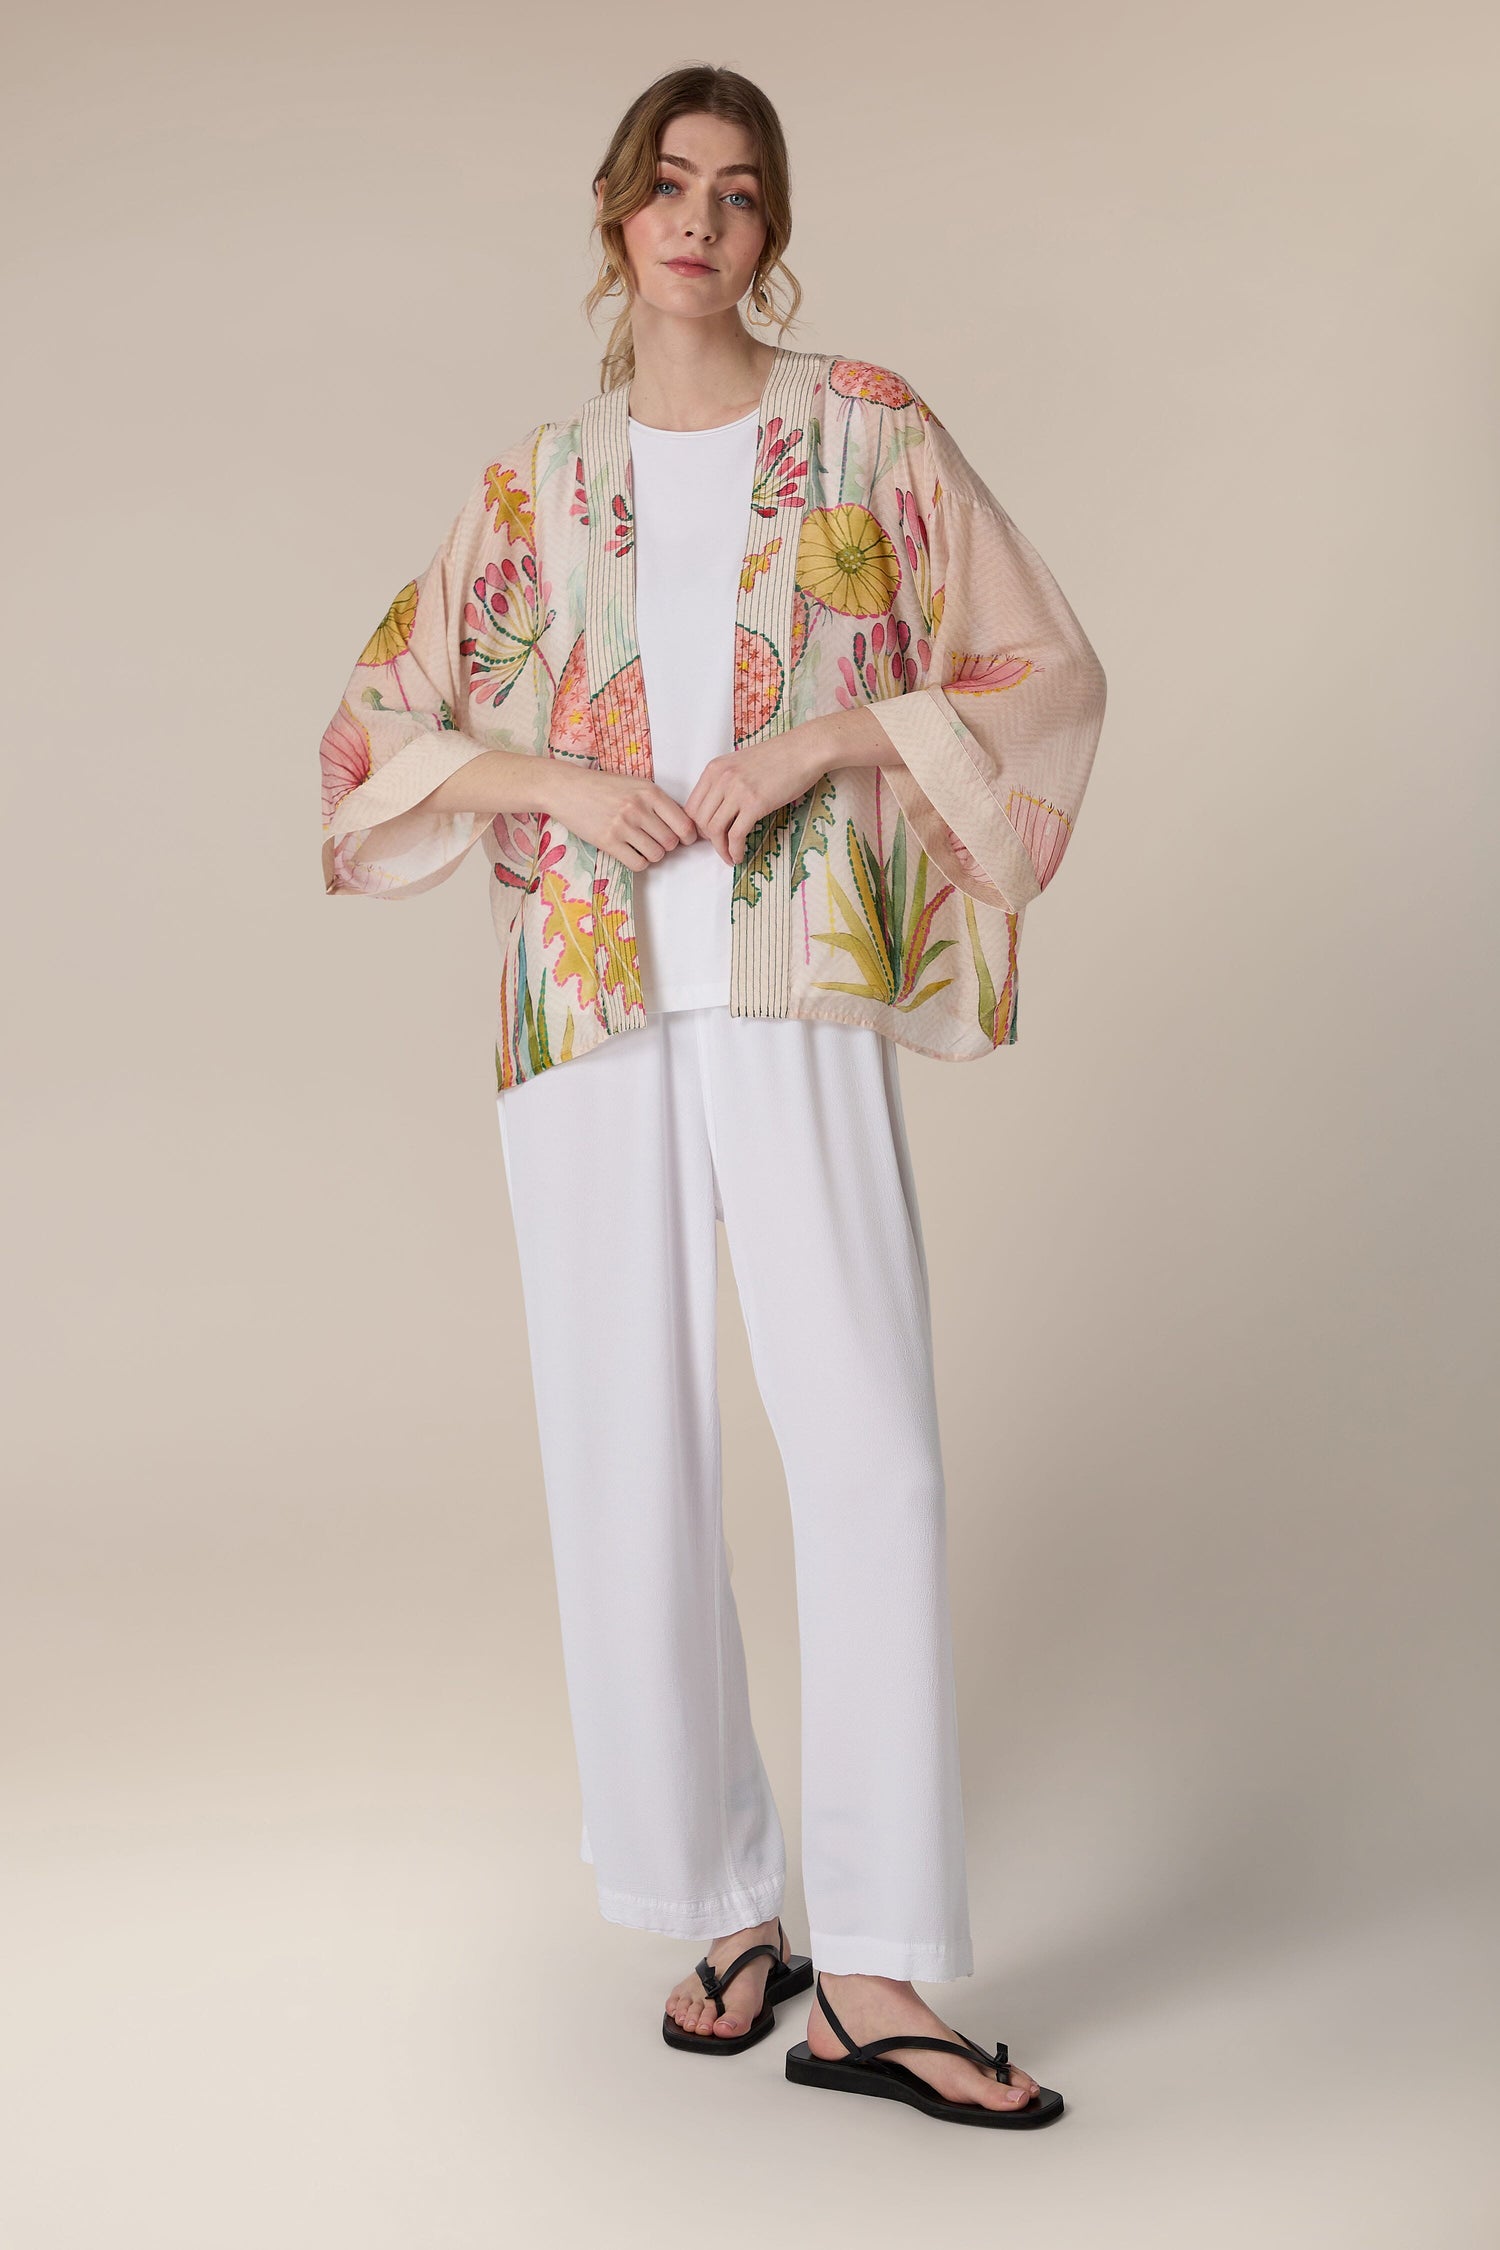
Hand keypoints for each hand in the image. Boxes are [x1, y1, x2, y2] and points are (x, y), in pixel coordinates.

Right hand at [548, 767, 698, 872]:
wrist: (566, 788)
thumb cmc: (601, 786)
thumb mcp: (634, 784)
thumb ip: (657, 801)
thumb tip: (682, 824)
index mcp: (649, 791)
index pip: (683, 823)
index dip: (688, 836)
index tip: (685, 840)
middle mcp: (638, 808)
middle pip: (671, 842)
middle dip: (668, 846)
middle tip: (657, 841)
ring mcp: (623, 825)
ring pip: (656, 854)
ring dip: (653, 855)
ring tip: (641, 845)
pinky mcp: (608, 841)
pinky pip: (638, 863)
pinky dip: (639, 862)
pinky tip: (631, 852)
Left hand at [685, 725, 827, 866]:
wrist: (805, 749)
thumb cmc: (779, 756)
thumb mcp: (741, 764)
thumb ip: (725, 783)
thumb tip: (718, 812)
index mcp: (714, 769)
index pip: (692, 806)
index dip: (696, 826)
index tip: (707, 836)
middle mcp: (721, 779)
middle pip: (700, 820)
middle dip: (708, 840)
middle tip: (720, 848)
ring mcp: (737, 791)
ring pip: (715, 830)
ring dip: (721, 849)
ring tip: (730, 857)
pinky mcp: (755, 804)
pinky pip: (735, 835)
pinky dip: (734, 850)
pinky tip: (739, 856)